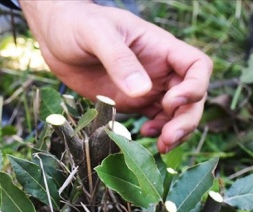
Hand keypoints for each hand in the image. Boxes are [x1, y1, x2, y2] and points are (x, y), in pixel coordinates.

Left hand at [20, 1, 211, 152]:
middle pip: (192, 96)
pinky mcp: (133, 101)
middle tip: (168, 138)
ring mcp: (148, 87)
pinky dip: (158, 132)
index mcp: (160, 47)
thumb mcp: (96, 34)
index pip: (197, 66)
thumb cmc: (76, 23)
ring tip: (162, 145)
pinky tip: (146, 135)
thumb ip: (119, 60)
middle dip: (186, 119)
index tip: (172, 102)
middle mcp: (160, 69)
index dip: (194, 87)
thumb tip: (143, 91)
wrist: (55, 34)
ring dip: (176, 131)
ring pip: (178, 113)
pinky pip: (157, 120)